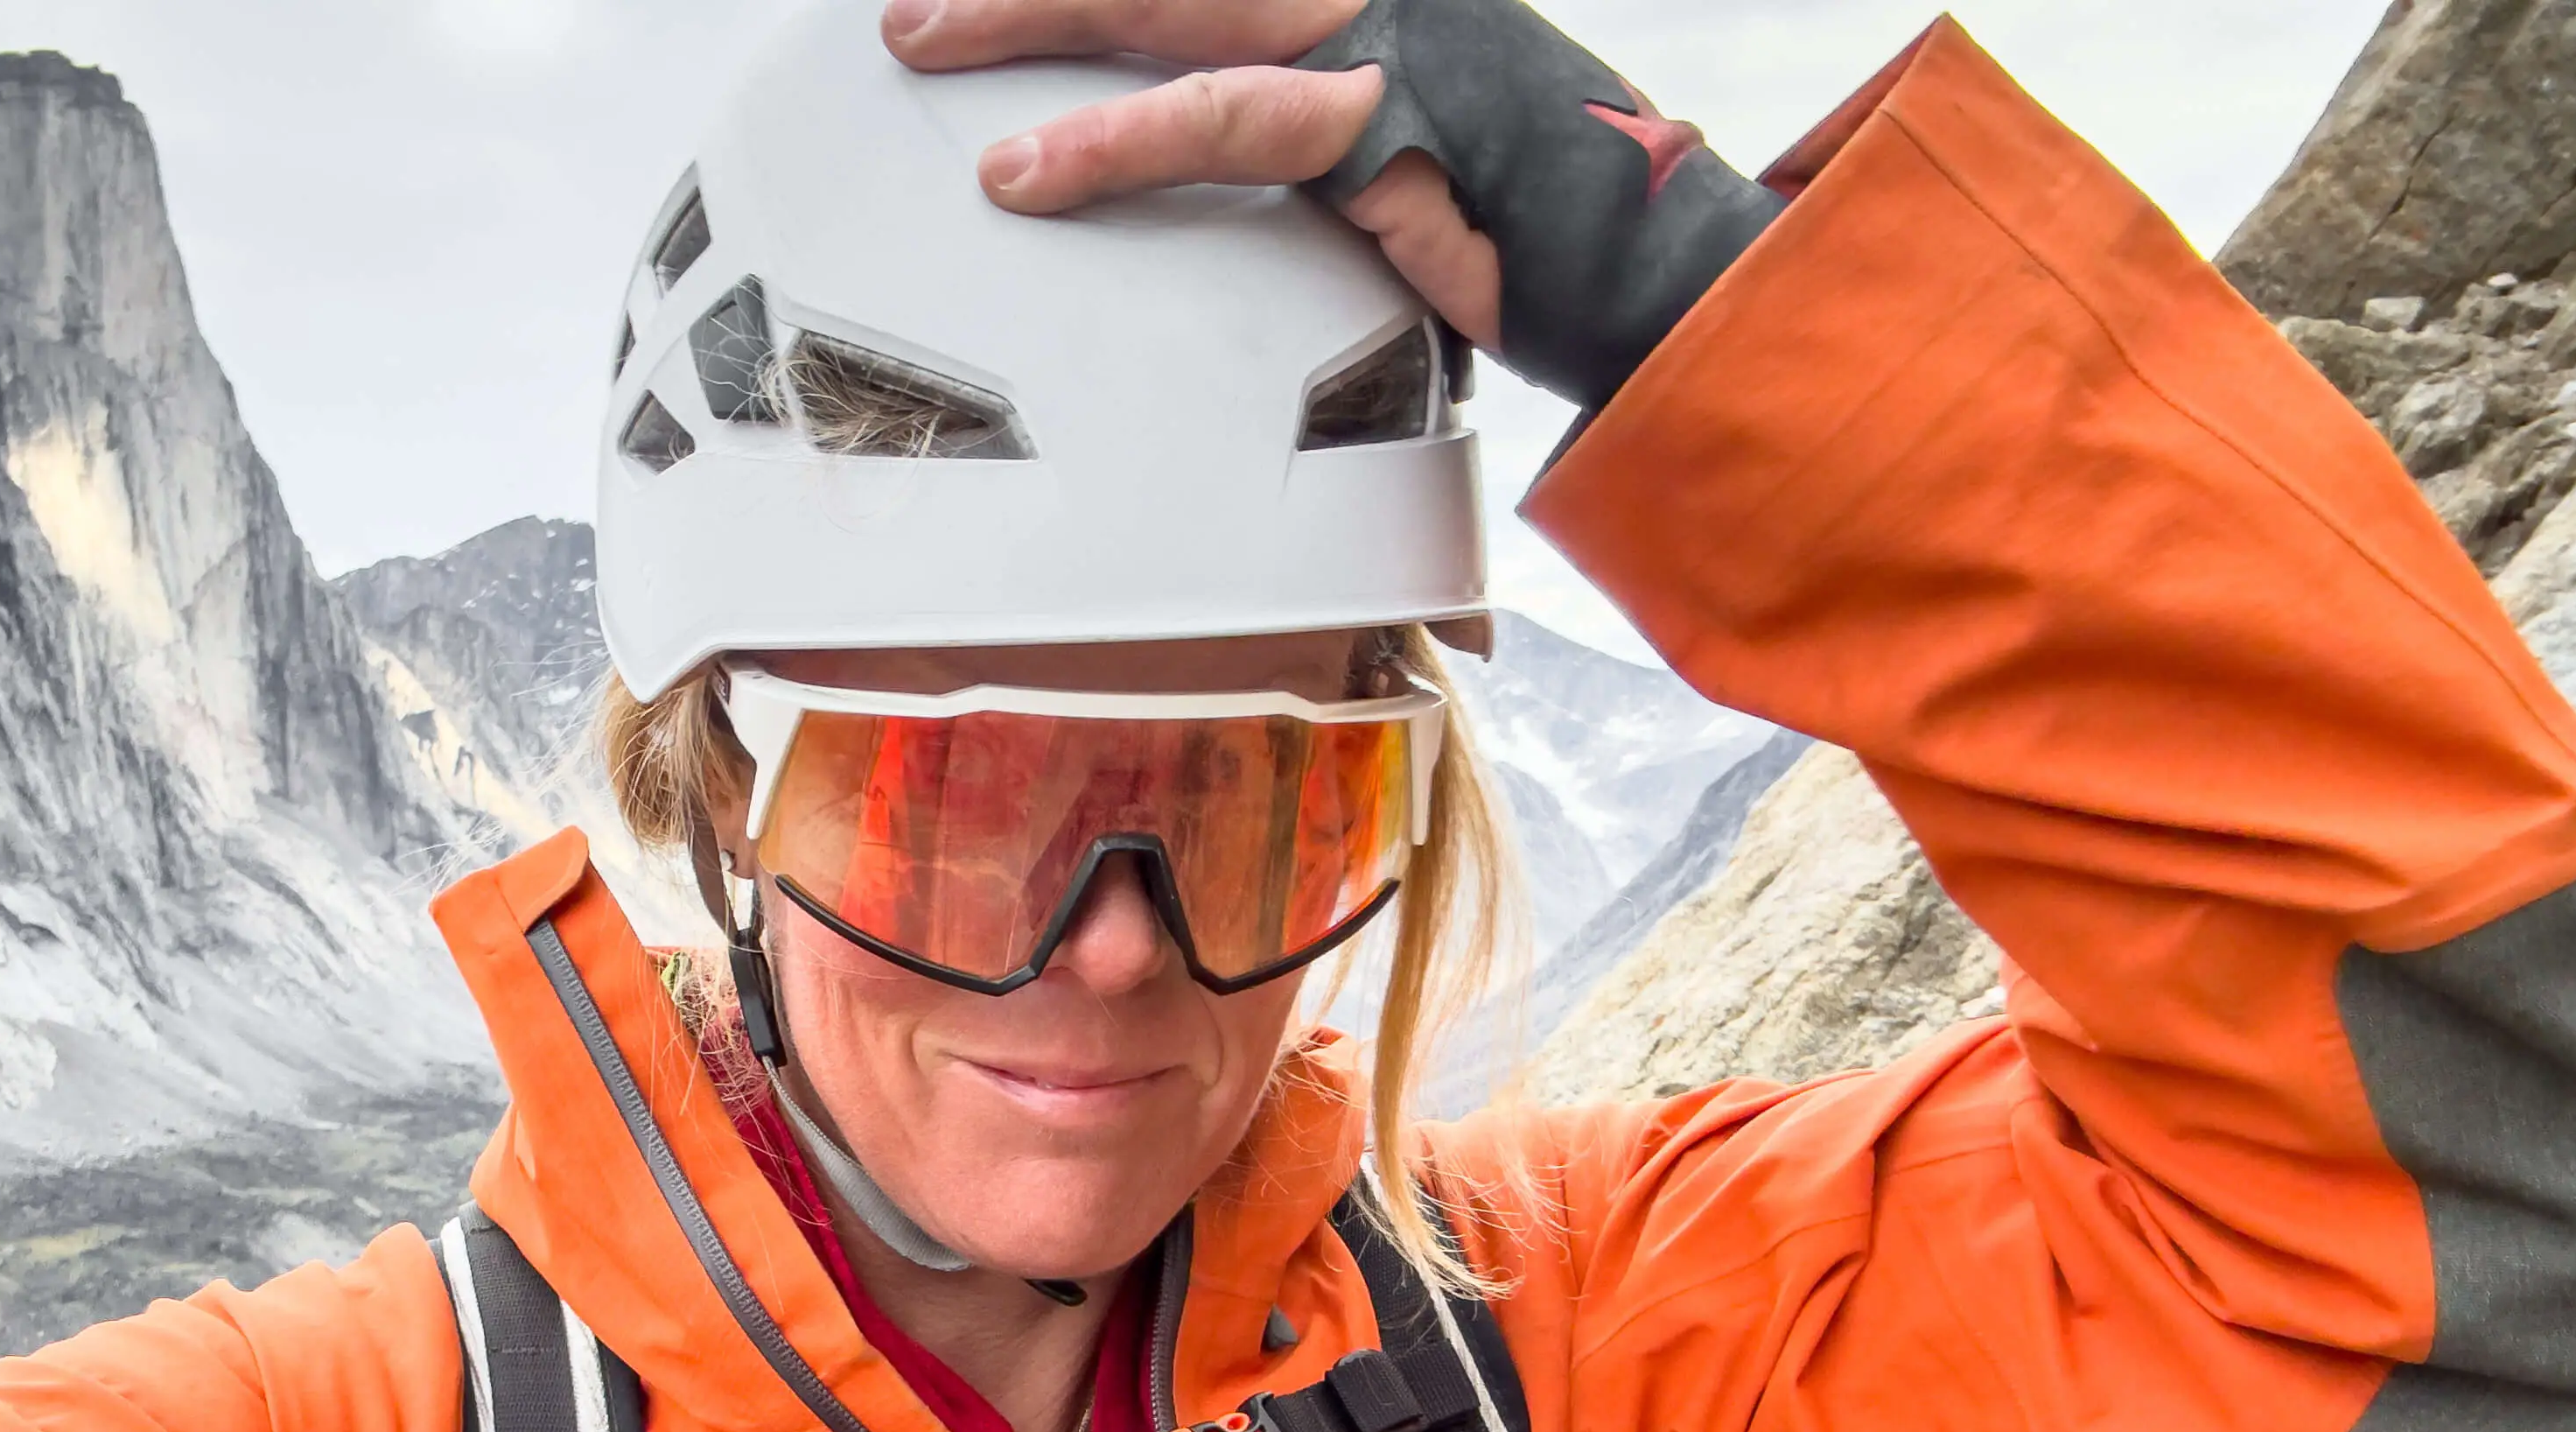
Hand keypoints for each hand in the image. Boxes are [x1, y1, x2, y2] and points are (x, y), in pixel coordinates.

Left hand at [879, 0, 1507, 350]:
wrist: (1647, 262)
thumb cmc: (1512, 209)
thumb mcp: (1381, 132)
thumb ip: (1278, 108)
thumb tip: (1163, 122)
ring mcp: (1379, 36)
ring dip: (1037, 13)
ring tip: (928, 38)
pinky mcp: (1385, 122)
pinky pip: (1226, 118)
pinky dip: (1114, 143)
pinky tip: (1027, 172)